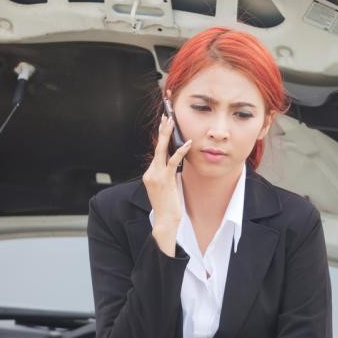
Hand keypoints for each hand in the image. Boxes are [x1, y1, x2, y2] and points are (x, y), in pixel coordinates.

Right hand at [143, 106, 191, 254]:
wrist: (165, 220)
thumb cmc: (168, 205)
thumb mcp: (167, 186)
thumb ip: (169, 173)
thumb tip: (176, 160)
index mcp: (150, 174)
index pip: (157, 152)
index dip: (161, 137)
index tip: (164, 124)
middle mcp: (150, 173)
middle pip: (157, 147)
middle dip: (161, 130)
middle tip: (166, 116)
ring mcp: (156, 176)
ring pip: (162, 151)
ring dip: (167, 135)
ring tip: (172, 122)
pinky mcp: (165, 180)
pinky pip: (173, 161)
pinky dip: (180, 151)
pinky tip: (188, 143)